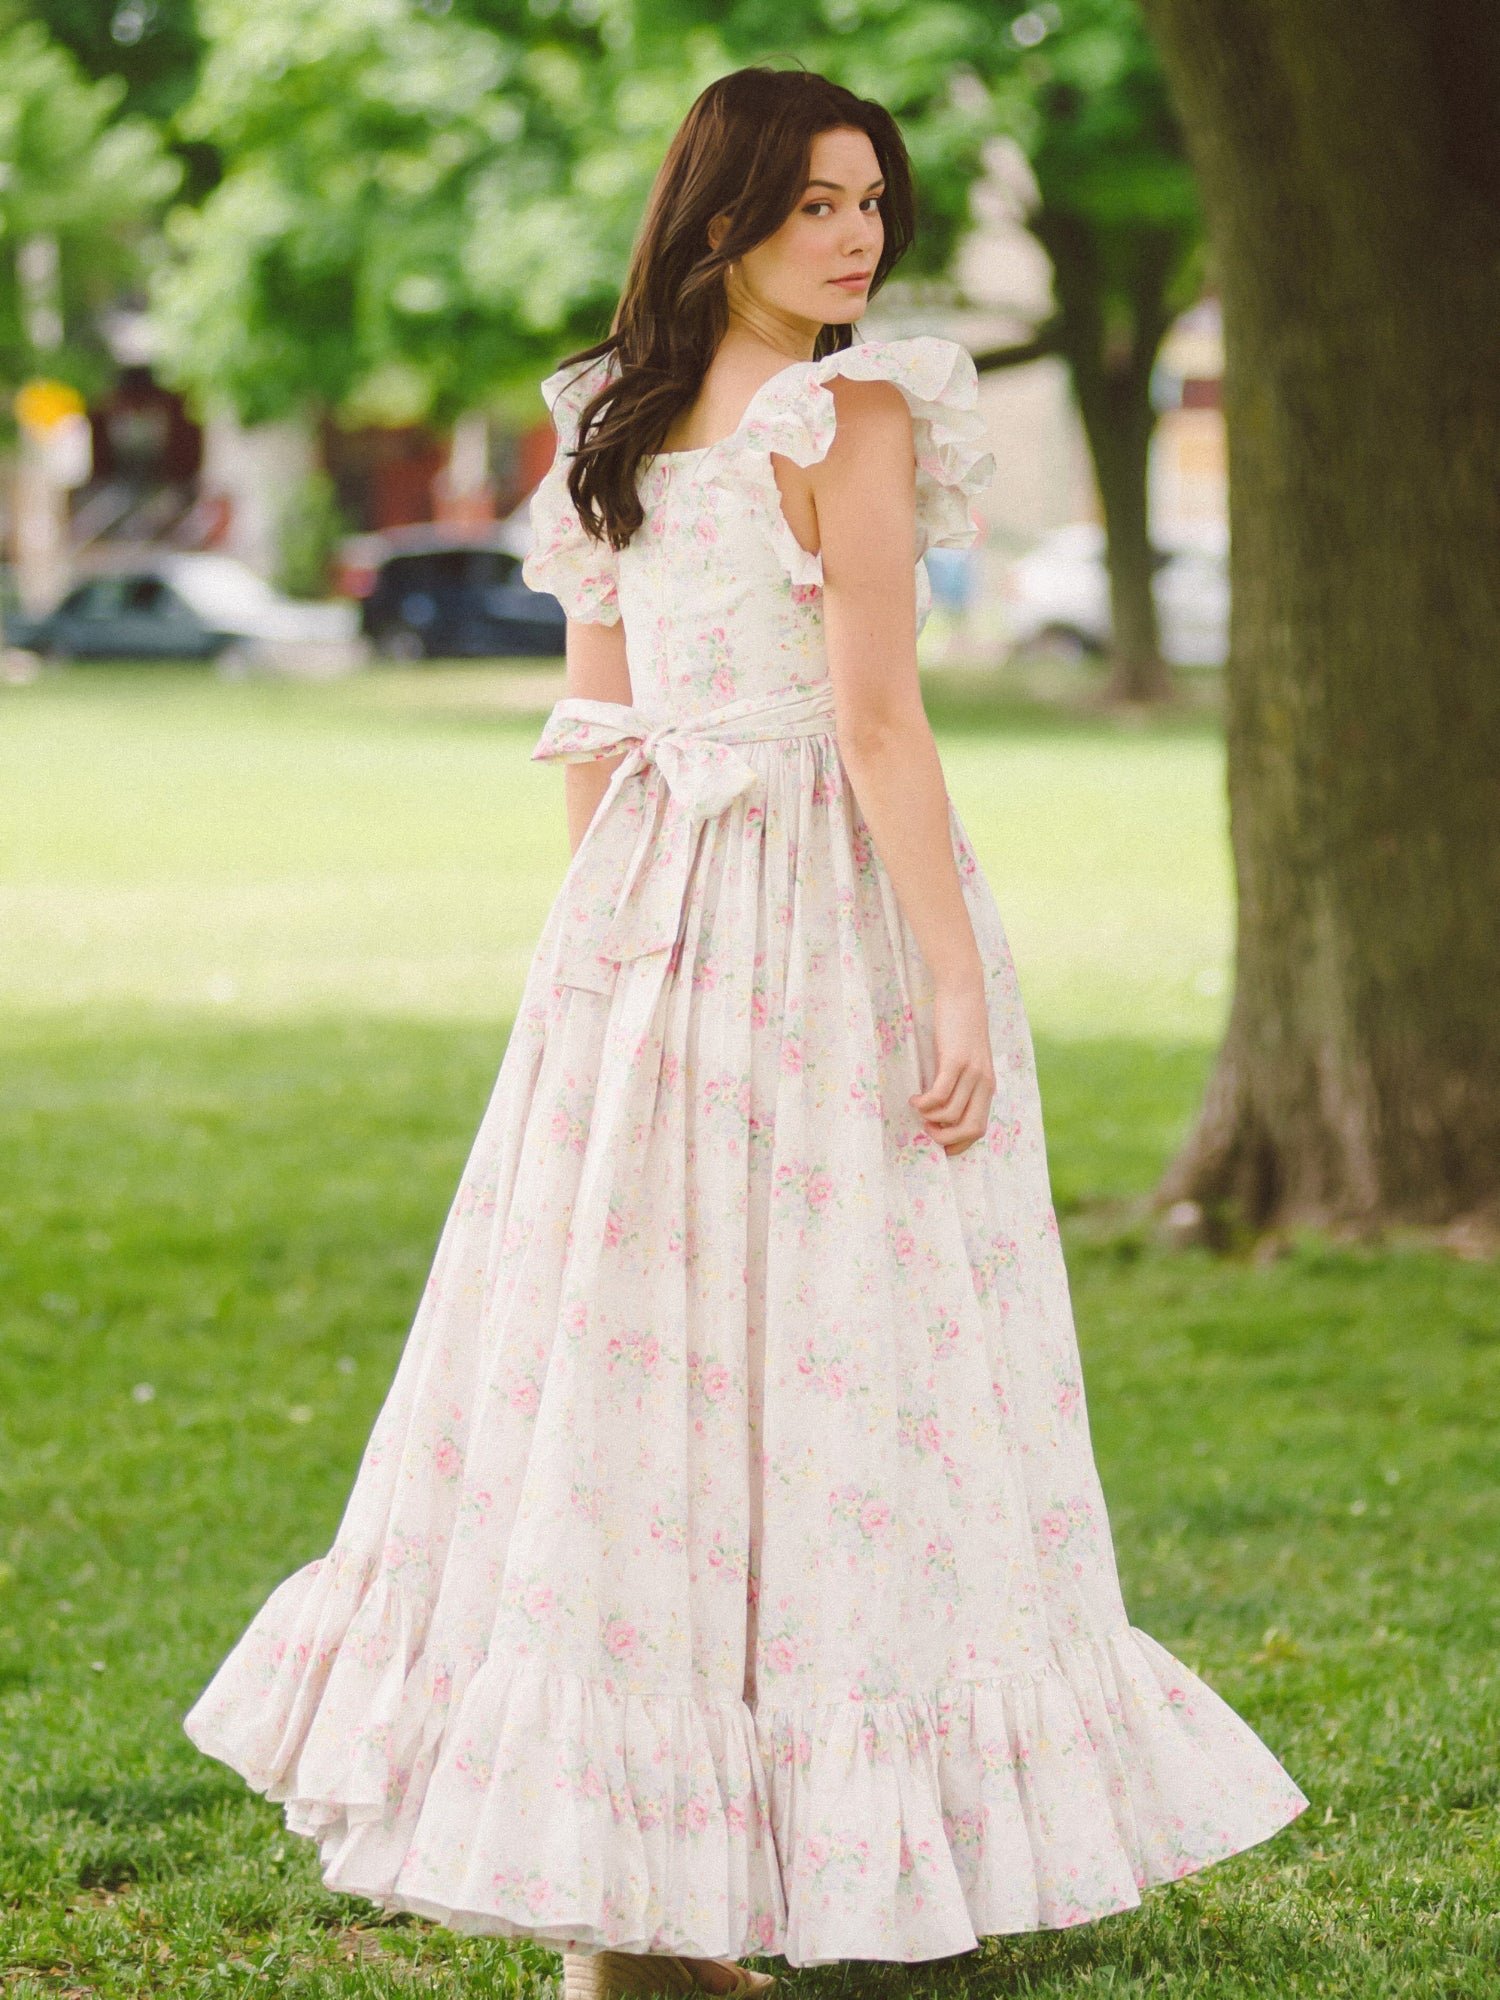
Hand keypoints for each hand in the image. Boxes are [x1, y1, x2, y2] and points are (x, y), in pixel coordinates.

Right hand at [911, 977, 994, 1156]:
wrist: (964, 993)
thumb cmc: (960, 1027)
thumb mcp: (967, 1060)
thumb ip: (962, 1084)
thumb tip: (943, 1111)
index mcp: (988, 1086)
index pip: (979, 1129)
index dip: (959, 1144)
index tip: (940, 1145)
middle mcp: (984, 1083)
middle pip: (970, 1129)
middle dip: (945, 1138)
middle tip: (927, 1129)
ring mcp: (972, 1072)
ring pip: (951, 1114)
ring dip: (930, 1118)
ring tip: (918, 1107)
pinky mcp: (956, 1060)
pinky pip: (939, 1095)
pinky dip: (924, 1103)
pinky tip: (915, 1097)